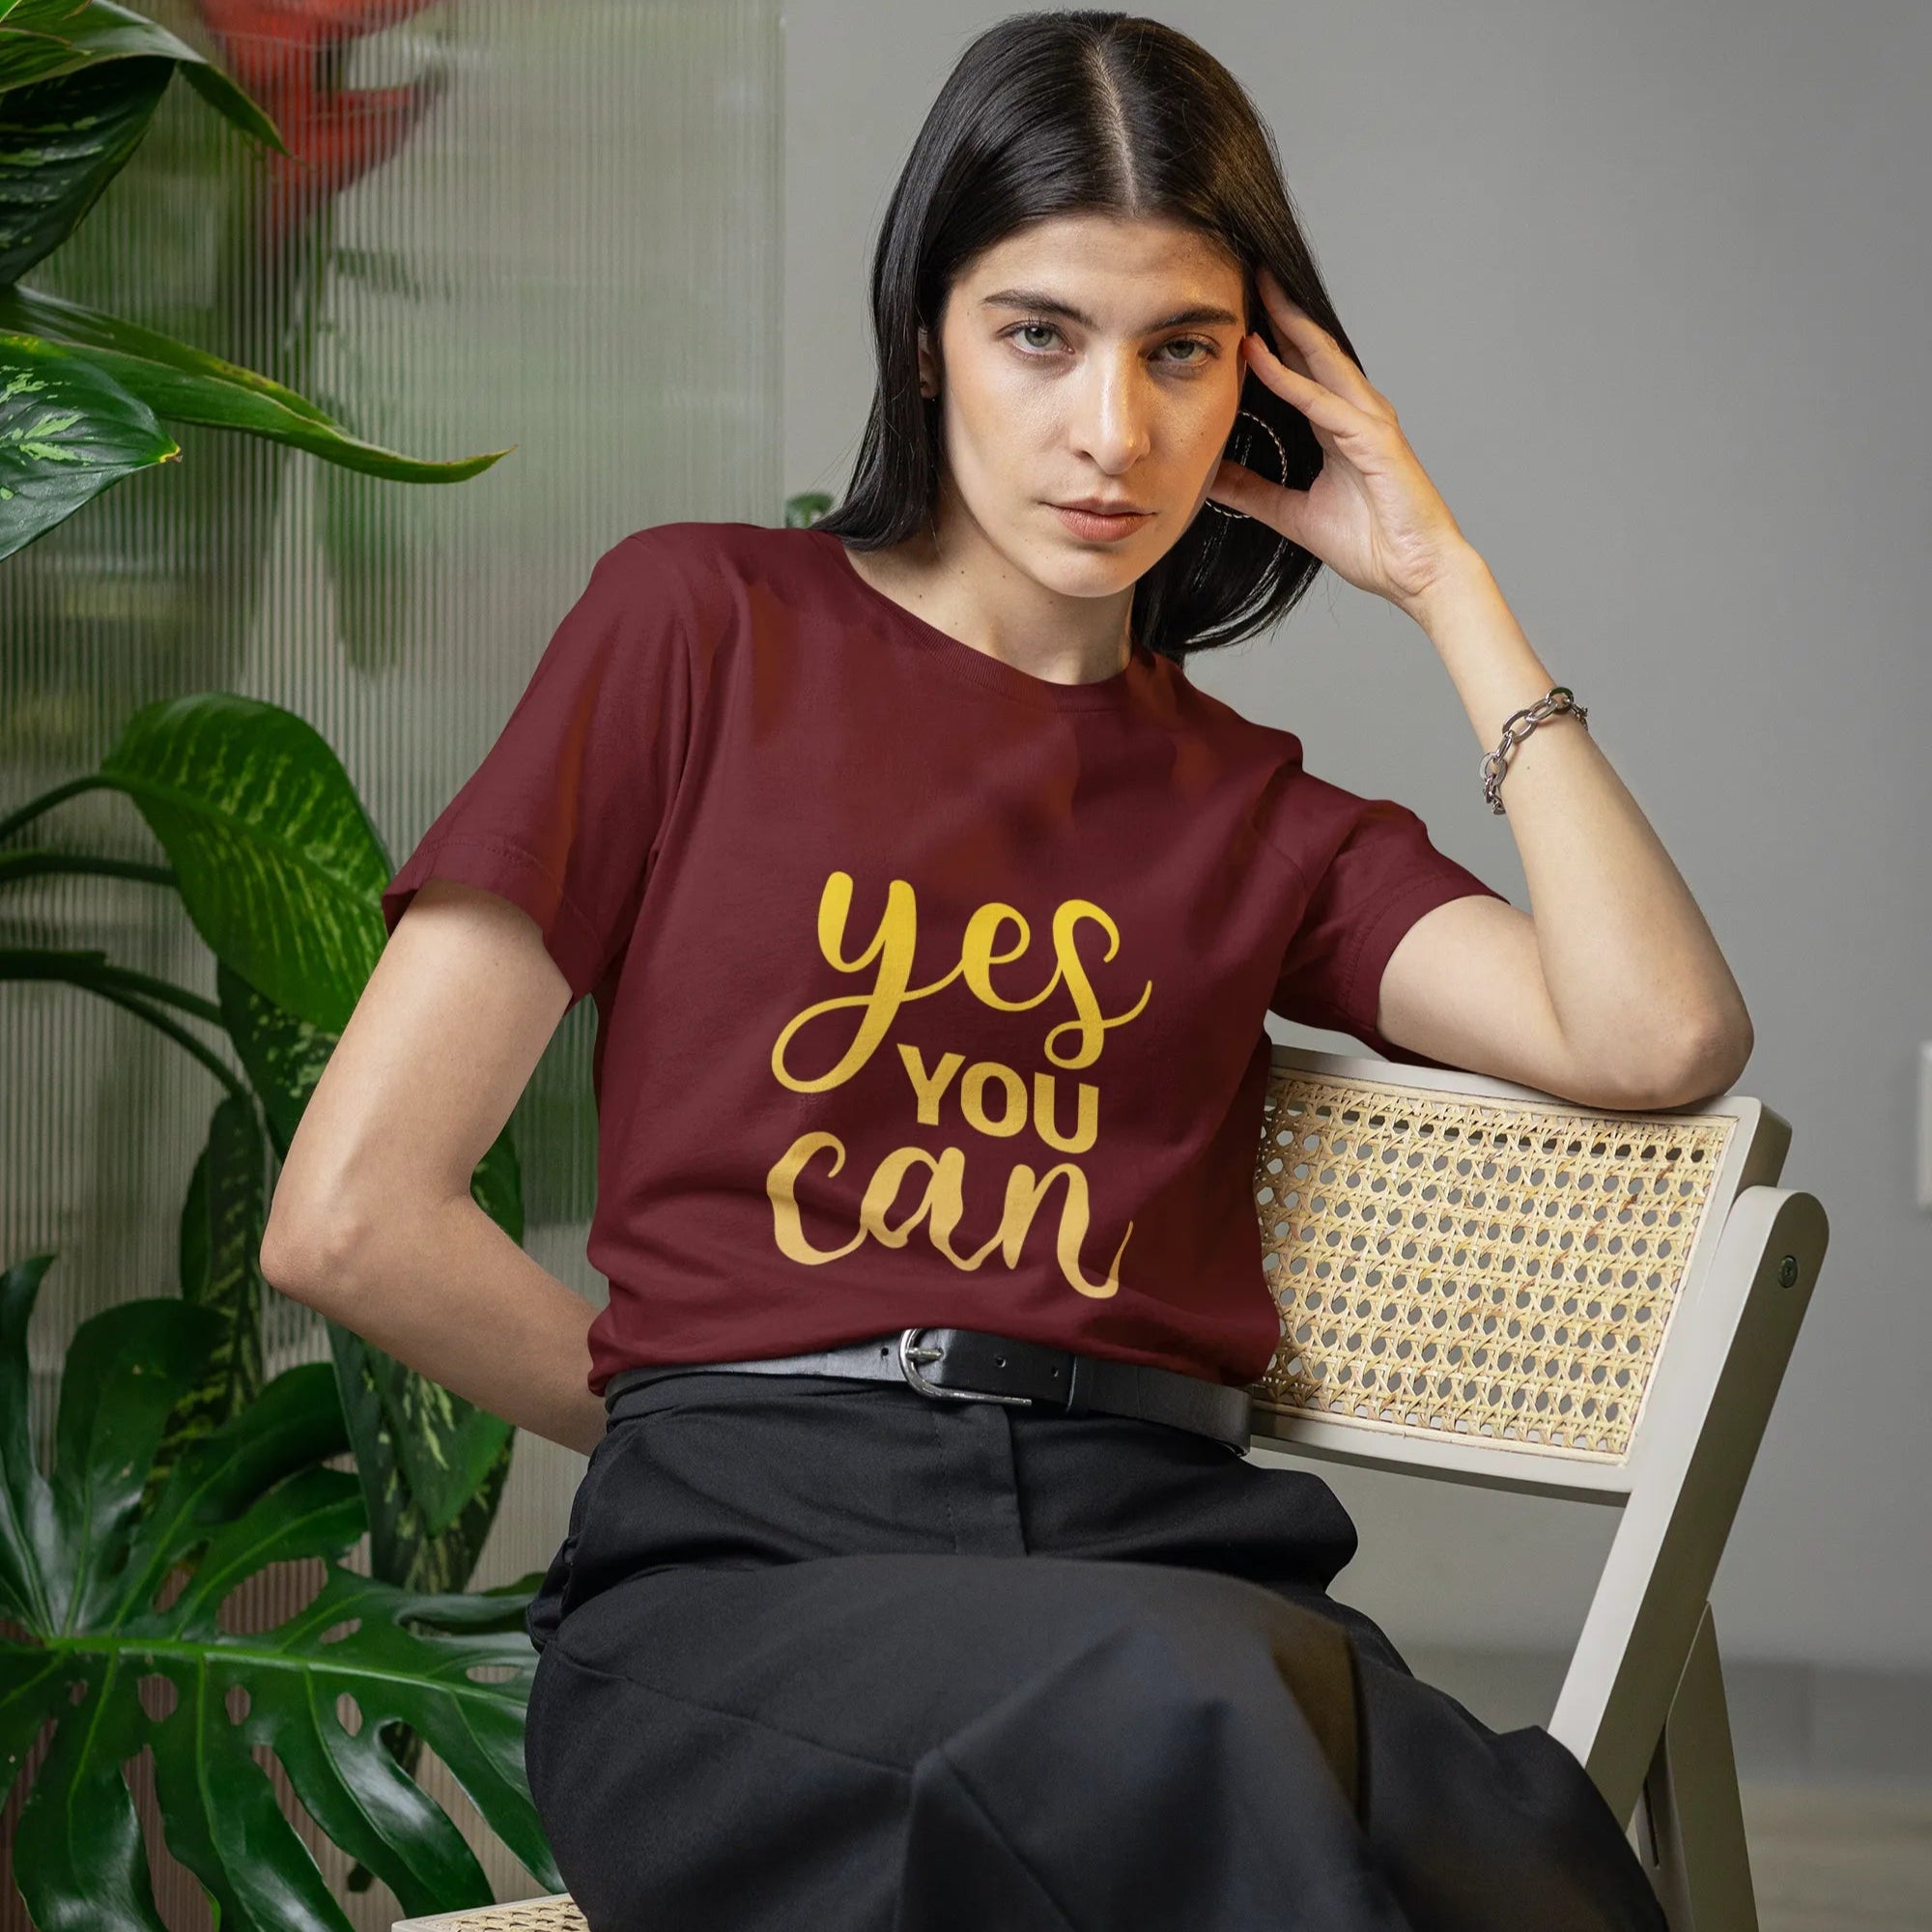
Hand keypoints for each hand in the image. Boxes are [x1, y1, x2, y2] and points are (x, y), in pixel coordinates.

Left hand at [1205, 266, 1475, 619]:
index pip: (1299, 369)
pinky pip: (1321, 402)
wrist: (1417, 575)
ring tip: (1253, 289)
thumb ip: (1253, 493)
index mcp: (1338, 427)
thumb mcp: (1292, 515)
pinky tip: (1260, 357)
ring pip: (1319, 360)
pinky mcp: (1373, 440)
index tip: (1236, 309)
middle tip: (1245, 270)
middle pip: (1311, 349)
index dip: (1269, 337)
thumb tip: (1209, 478)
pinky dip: (1289, 379)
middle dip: (1279, 310)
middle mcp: (1355, 414)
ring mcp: (1367, 422)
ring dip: (1284, 325)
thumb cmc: (1371, 544)